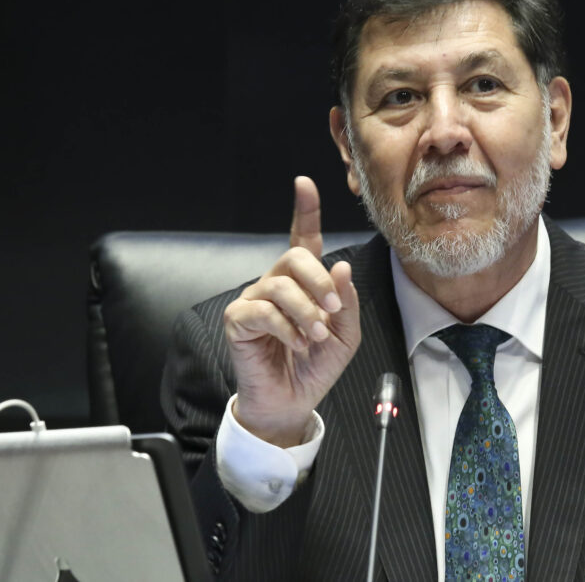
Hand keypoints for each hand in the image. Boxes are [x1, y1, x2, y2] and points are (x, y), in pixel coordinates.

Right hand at [222, 176, 360, 446]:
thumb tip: (342, 266)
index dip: (304, 210)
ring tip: (316, 337)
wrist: (292, 401)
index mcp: (303, 282)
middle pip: (294, 257)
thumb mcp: (345, 334)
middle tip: (332, 309)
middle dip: (319, 280)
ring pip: (280, 285)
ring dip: (305, 312)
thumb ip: (346, 302)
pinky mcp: (238, 321)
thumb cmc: (316, 365)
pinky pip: (262, 312)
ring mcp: (254, 300)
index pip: (302, 238)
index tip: (304, 184)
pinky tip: (296, 345)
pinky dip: (287, 329)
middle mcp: (276, 284)